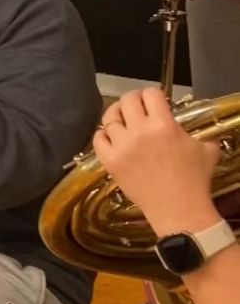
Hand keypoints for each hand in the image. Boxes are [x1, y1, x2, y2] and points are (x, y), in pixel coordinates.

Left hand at [93, 88, 222, 235]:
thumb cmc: (194, 180)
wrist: (178, 209)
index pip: (151, 94)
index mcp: (164, 124)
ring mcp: (121, 146)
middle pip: (127, 101)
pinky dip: (102, 135)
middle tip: (137, 106)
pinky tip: (110, 136)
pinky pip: (97, 139)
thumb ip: (199, 132)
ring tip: (122, 118)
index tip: (155, 100)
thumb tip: (193, 125)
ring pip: (109, 118)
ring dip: (116, 115)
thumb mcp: (206, 149)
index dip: (153, 94)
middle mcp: (139, 131)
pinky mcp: (109, 161)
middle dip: (133, 100)